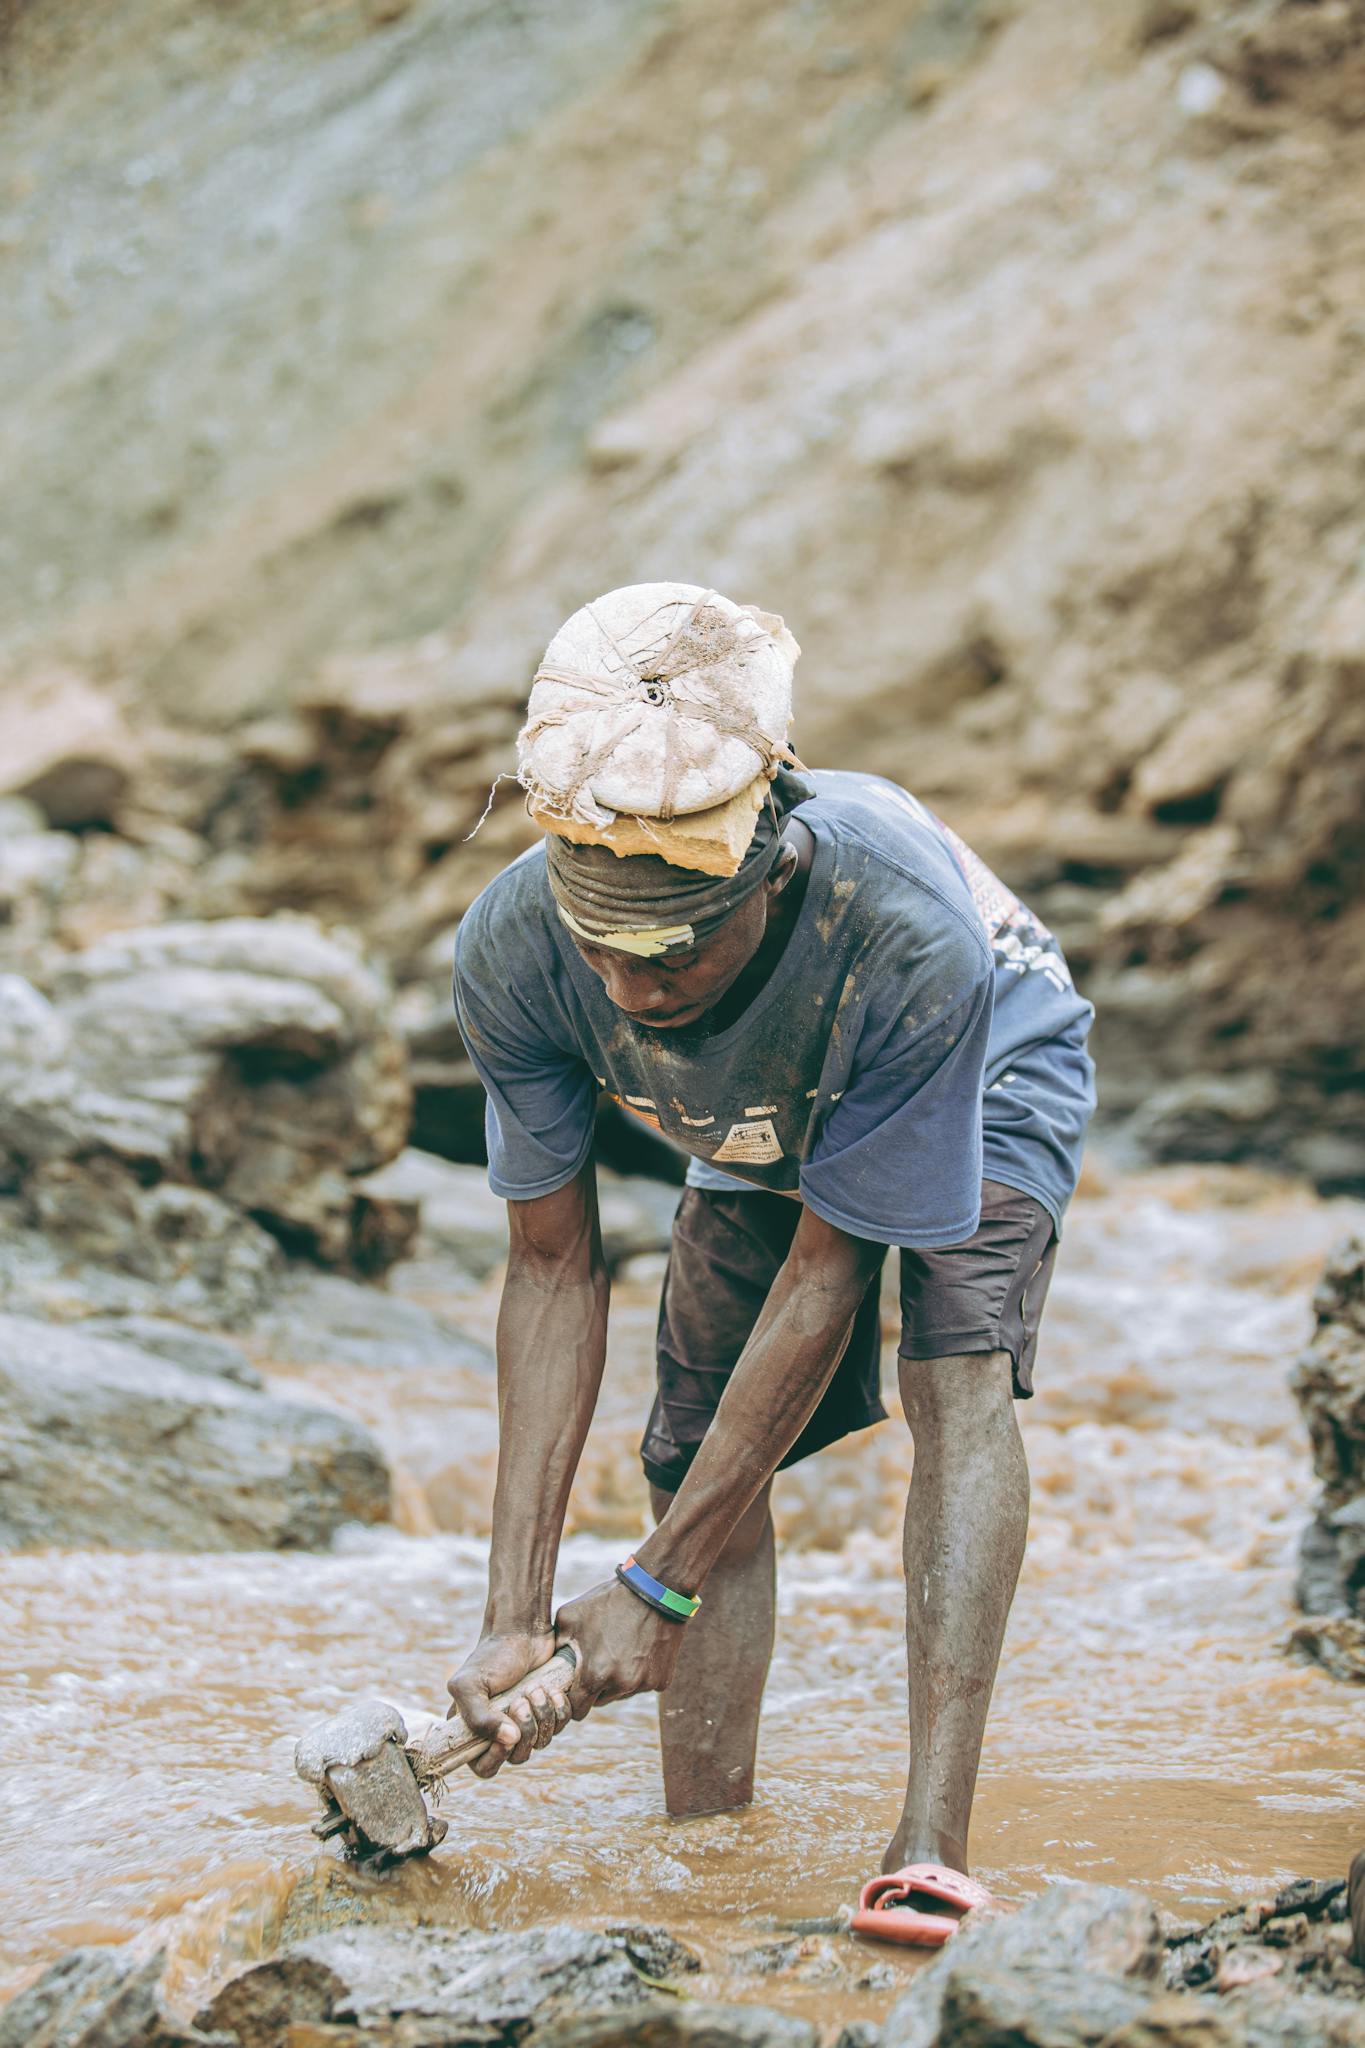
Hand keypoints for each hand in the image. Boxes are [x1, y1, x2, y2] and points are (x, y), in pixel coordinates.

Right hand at [446, 1627, 572, 1779]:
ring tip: (537, 1689)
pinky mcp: (547, 1711)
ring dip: (543, 1718)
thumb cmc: (492, 1655)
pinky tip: (555, 1691)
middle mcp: (499, 1730)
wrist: (522, 1629)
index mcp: (473, 1729)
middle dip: (525, 1731)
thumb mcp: (470, 1684)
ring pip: (539, 1744)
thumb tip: (509, 1741)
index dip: (496, 1758)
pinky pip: (559, 1728)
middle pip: (516, 1758)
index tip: (506, 1732)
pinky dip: (560, 1712)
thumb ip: (479, 1718)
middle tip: (522, 1701)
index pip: (483, 1767)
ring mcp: (524, 1722)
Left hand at [554, 1577, 684, 1714]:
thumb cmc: (608, 1601)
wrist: (654, 1590)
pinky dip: (638, 1674)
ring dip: (617, 1681)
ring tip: (619, 1650)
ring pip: (622, 1694)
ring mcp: (643, 1684)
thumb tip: (548, 1662)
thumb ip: (556, 1644)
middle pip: (600, 1702)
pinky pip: (642, 1685)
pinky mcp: (661, 1680)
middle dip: (595, 1688)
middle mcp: (621, 1685)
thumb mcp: (569, 1616)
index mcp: (595, 1675)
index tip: (574, 1688)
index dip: (572, 1701)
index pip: (577, 1710)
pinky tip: (637, 1649)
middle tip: (597, 1662)